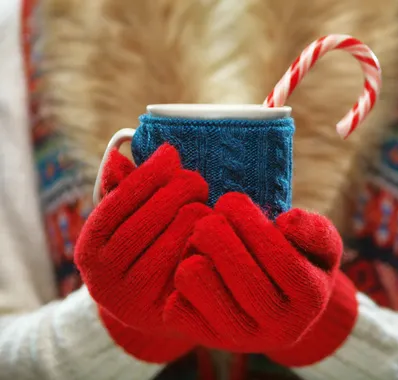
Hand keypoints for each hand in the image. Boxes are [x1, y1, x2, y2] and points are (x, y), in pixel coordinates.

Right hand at [75, 144, 209, 361]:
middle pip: (148, 219)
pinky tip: (214, 230)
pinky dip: (205, 244)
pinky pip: (192, 267)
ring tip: (205, 203)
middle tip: (197, 180)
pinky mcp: (162, 314)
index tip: (170, 154)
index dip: (147, 173)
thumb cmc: (141, 252)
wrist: (151, 310)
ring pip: (173, 241)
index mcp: (89, 248)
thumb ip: (125, 190)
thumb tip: (119, 156)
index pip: (119, 200)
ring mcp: (131, 300)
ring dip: (195, 214)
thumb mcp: (126, 223)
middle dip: (177, 191)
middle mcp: (102, 278)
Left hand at [164, 192, 344, 351]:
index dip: (250, 223)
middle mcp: (280, 328)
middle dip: (216, 233)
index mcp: (312, 298)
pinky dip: (179, 279)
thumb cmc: (298, 262)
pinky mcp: (208, 341)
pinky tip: (196, 266)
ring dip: (194, 251)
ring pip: (199, 283)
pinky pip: (177, 306)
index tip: (231, 201)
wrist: (278, 309)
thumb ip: (315, 230)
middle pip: (240, 275)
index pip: (282, 260)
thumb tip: (287, 222)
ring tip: (202, 240)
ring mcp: (243, 339)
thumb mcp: (321, 245)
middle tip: (210, 217)